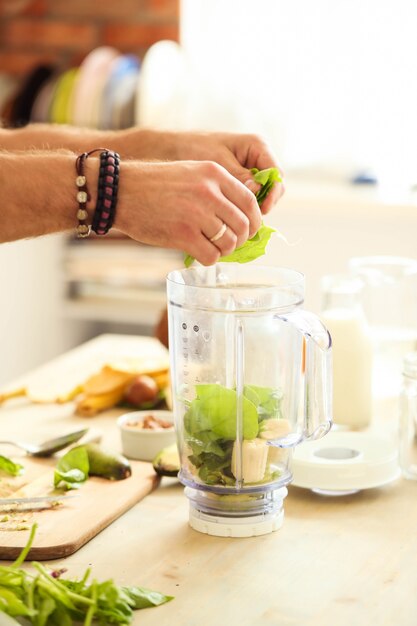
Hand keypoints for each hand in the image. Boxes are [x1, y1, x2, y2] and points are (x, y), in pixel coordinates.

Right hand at [115, 160, 260, 265]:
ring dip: (224, 251)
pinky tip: (200, 254)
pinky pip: (211, 256)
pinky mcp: (183, 235)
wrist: (120, 191)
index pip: (250, 201)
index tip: (249, 230)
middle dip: (241, 240)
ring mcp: (197, 214)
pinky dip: (209, 259)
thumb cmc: (154, 185)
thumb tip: (241, 217)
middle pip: (244, 225)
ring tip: (212, 248)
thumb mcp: (191, 173)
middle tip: (229, 244)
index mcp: (214, 174)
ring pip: (230, 242)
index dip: (254, 220)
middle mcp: (209, 192)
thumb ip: (216, 190)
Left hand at [170, 131, 284, 213]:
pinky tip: (233, 216)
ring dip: (254, 207)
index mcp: (257, 146)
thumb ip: (238, 176)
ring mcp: (250, 170)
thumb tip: (256, 190)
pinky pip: (249, 196)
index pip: (276, 173)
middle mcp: (257, 158)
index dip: (273, 193)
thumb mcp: (218, 162)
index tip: (261, 208)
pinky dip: (244, 206)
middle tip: (251, 219)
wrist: (175, 147)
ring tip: (240, 219)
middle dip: (265, 203)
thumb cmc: (195, 147)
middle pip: (273, 186)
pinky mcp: (240, 180)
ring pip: (263, 194)